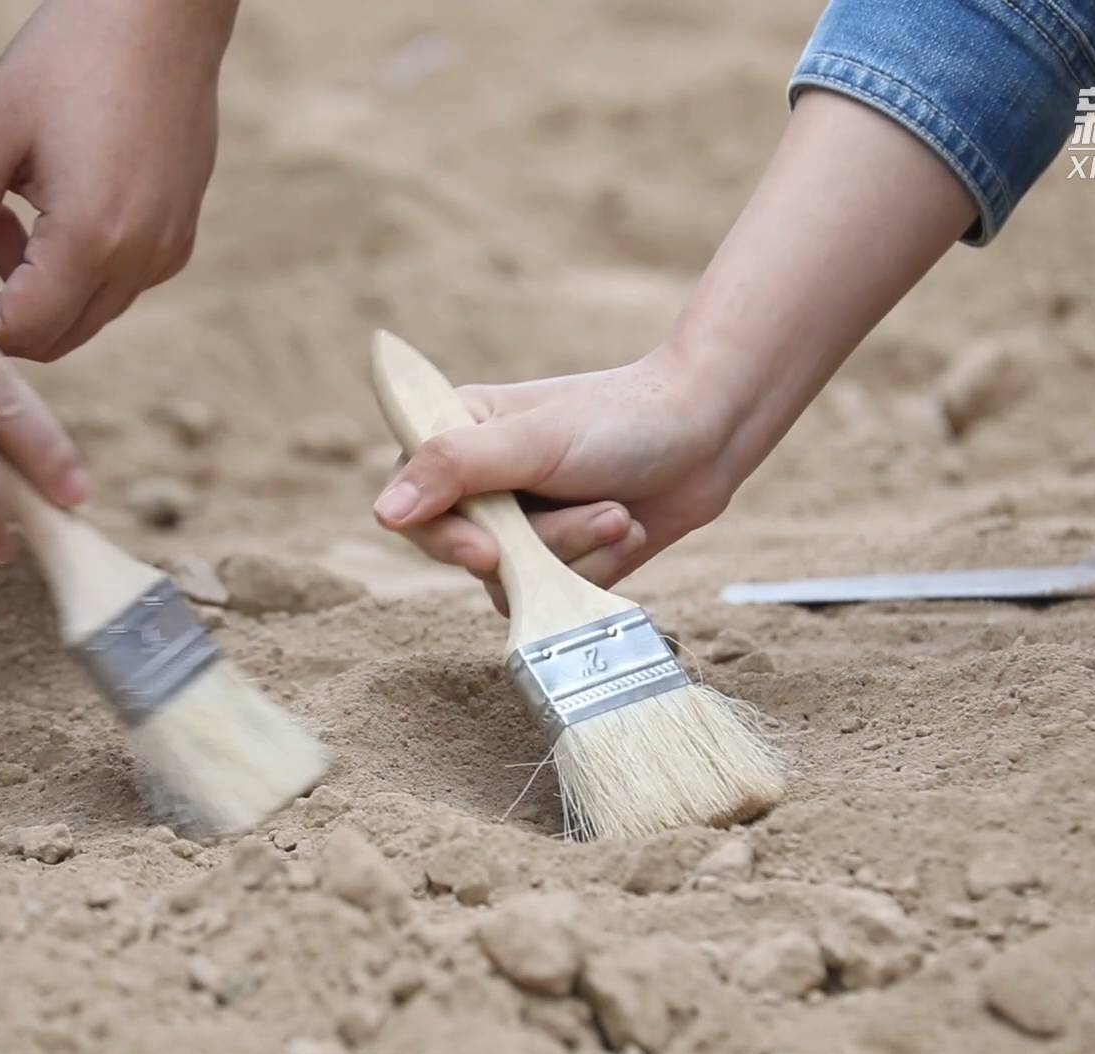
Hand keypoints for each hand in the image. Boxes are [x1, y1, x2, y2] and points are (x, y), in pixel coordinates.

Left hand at [0, 0, 236, 361]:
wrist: (163, 13)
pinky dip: (72, 270)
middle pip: (54, 338)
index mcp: (92, 239)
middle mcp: (140, 259)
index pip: (17, 330)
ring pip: (85, 315)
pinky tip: (47, 208)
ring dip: (31, 289)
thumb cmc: (70, 56)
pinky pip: (117, 284)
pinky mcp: (179, 236)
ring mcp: (167, 251)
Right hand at [372, 350, 739, 612]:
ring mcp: (522, 523)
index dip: (444, 538)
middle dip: (542, 544)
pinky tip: (627, 527)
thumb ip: (455, 469)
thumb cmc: (621, 420)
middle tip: (601, 510)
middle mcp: (481, 483)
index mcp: (457, 434)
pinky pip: (552, 594)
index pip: (410, 505)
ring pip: (513, 582)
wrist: (708, 435)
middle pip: (469, 553)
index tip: (490, 551)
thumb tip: (386, 512)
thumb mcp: (534, 440)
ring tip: (619, 511)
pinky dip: (596, 567)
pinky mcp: (559, 556)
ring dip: (576, 553)